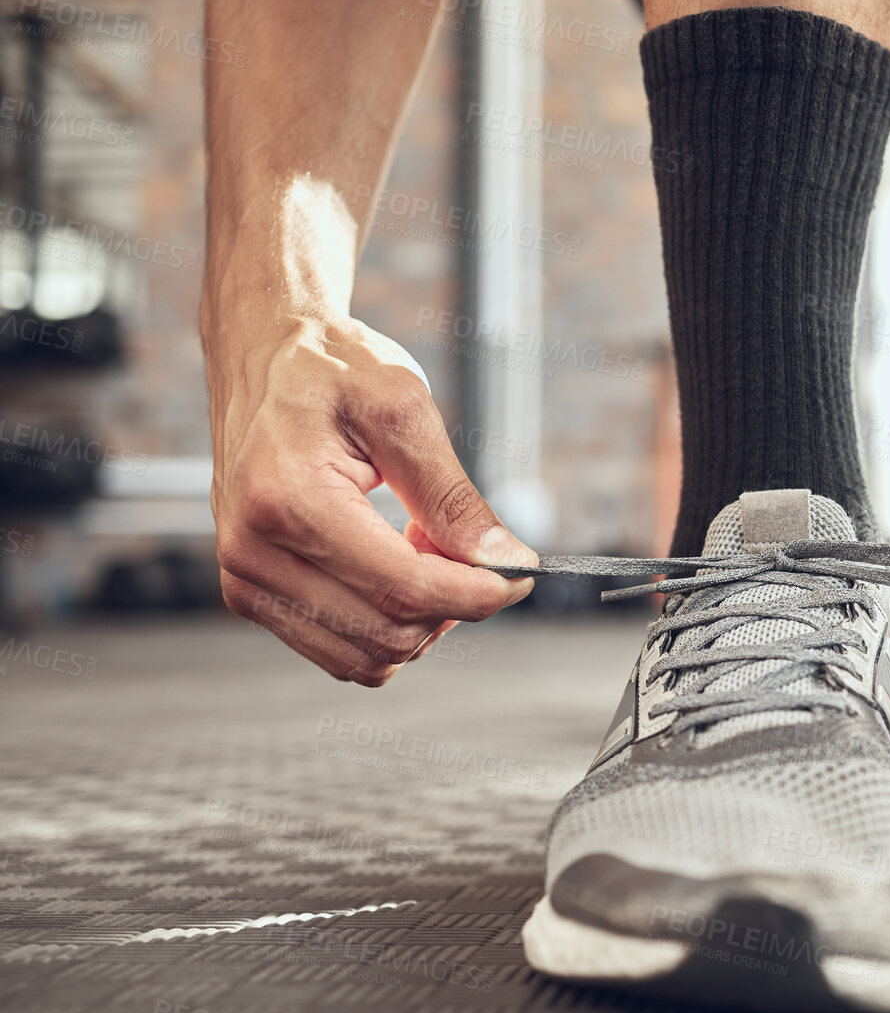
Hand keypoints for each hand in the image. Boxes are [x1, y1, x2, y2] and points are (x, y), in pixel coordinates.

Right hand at [207, 313, 536, 684]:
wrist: (264, 354)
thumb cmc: (329, 368)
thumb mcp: (403, 410)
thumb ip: (453, 495)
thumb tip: (505, 560)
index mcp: (287, 502)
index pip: (403, 589)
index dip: (477, 593)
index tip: (520, 575)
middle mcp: (254, 554)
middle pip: (389, 633)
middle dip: (451, 603)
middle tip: (469, 546)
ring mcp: (247, 581)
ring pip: (369, 657)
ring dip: (420, 618)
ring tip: (426, 548)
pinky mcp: (253, 595)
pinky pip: (342, 650)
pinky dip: (388, 624)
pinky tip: (397, 568)